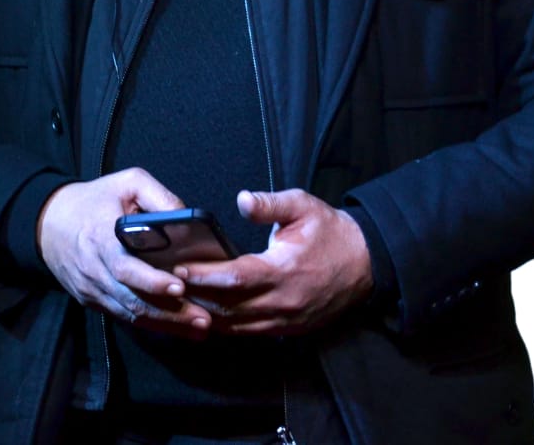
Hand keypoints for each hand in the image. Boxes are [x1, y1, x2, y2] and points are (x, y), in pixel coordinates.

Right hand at [37, 168, 210, 337]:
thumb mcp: (128, 182)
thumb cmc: (95, 199)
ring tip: (199, 328)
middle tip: (204, 319)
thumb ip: (159, 197)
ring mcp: (92, 289)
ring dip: (165, 323)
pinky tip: (176, 326)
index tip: (181, 287)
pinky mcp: (92, 299)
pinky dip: (150, 323)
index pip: (126, 268)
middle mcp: (95, 270)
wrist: (48, 221)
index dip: (153, 281)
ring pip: (130, 313)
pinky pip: (122, 315)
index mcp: (101, 240)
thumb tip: (189, 218)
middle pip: (133, 299)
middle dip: (170, 312)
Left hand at [178, 188, 373, 335]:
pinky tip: (210, 313)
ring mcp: (285, 320)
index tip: (179, 269)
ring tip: (182, 302)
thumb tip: (241, 200)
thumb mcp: (304, 206)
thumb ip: (271, 204)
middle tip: (169, 287)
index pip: (235, 277)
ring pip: (235, 325)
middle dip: (196, 297)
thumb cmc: (331, 232)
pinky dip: (227, 325)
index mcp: (284, 269)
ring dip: (208, 315)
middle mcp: (282, 300)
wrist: (365, 262)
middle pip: (228, 306)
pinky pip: (249, 332)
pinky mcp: (288, 329)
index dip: (204, 275)